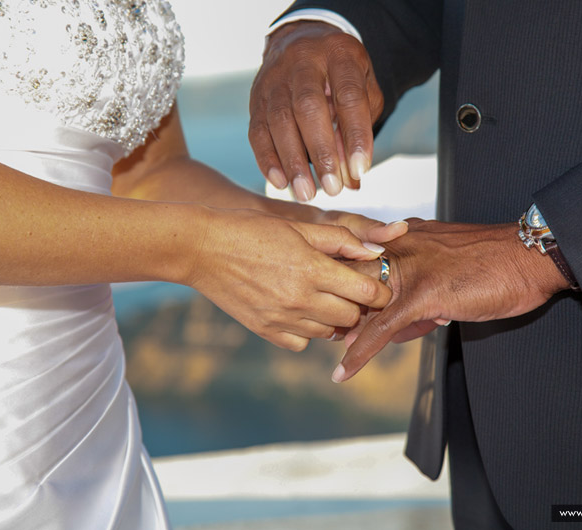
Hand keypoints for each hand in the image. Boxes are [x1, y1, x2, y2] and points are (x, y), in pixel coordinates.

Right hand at [185, 208, 391, 351]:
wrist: (202, 248)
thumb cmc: (251, 230)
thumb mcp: (299, 226)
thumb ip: (340, 239)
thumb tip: (374, 252)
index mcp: (313, 269)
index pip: (367, 293)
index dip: (380, 291)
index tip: (378, 287)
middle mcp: (301, 299)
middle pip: (351, 317)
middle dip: (357, 305)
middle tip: (349, 291)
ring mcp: (282, 319)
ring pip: (328, 333)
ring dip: (332, 319)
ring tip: (321, 298)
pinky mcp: (265, 331)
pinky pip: (300, 343)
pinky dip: (306, 331)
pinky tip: (298, 311)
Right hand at [249, 21, 383, 200]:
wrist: (303, 40)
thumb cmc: (341, 74)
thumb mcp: (363, 89)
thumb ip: (360, 129)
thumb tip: (353, 179)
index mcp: (338, 54)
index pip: (349, 97)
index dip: (355, 135)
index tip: (360, 170)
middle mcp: (303, 60)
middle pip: (308, 107)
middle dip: (320, 152)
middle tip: (332, 188)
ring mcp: (274, 78)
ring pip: (279, 120)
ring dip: (292, 162)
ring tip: (306, 193)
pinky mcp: (256, 97)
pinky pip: (257, 130)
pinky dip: (267, 159)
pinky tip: (280, 182)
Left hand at [332, 219, 570, 381]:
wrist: (529, 256)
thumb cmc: (495, 262)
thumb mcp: (449, 262)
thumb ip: (422, 277)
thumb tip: (408, 312)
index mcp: (405, 235)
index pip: (360, 257)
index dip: (344, 282)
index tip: (331, 302)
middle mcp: (401, 246)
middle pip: (355, 280)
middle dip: (341, 307)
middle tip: (327, 329)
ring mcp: (411, 269)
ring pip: (365, 305)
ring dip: (347, 331)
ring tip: (336, 351)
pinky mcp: (423, 294)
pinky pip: (383, 328)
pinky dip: (361, 352)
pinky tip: (344, 371)